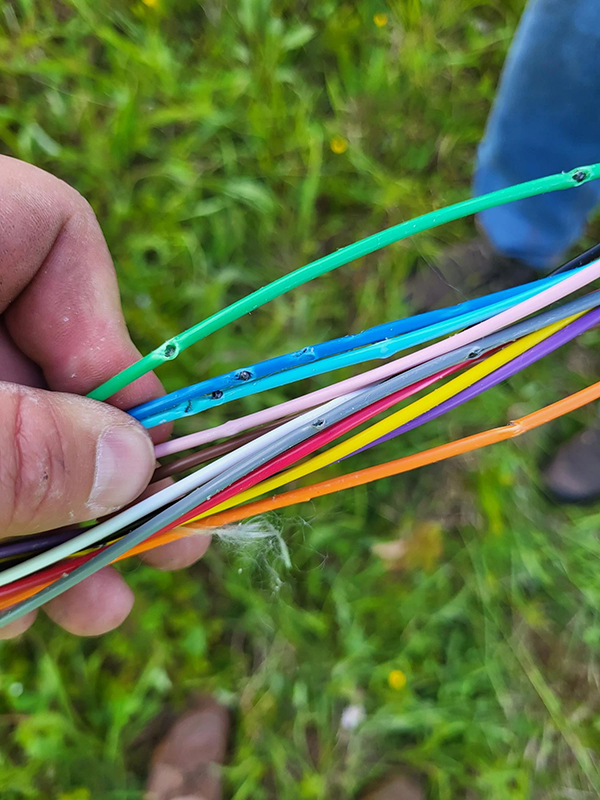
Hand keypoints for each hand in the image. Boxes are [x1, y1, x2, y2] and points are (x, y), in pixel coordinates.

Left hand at [0, 156, 209, 639]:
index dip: (106, 330)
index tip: (128, 428)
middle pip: (41, 366)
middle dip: (98, 469)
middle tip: (165, 547)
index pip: (51, 234)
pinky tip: (16, 607)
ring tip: (92, 609)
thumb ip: (19, 445)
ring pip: (3, 438)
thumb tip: (134, 468)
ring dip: (54, 527)